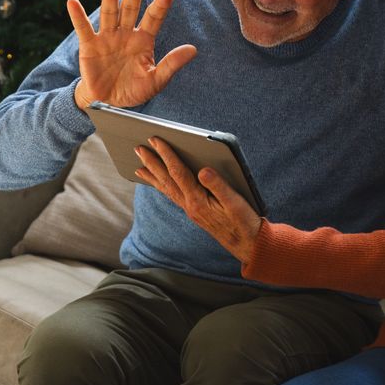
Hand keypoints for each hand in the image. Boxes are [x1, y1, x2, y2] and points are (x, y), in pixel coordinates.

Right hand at [67, 0, 197, 109]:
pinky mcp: (89, 46)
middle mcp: (126, 34)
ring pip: (109, 13)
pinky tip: (72, 1)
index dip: (160, 6)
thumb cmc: (134, 90)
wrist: (109, 103)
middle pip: (130, 9)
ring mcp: (107, 37)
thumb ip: (172, 64)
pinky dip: (77, 15)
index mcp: (144, 40)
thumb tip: (193, 49)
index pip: (153, 19)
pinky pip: (83, 28)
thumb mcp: (156, 80)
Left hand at [134, 137, 261, 261]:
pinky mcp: (194, 212)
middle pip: (166, 180)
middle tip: (138, 149)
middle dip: (152, 163)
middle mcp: (190, 205)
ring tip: (139, 167)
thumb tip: (203, 170)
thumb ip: (218, 185)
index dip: (166, 154)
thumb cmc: (243, 222)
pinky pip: (173, 196)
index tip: (156, 140)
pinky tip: (160, 183)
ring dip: (153, 176)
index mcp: (198, 200)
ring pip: (166, 189)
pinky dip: (162, 187)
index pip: (178, 172)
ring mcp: (190, 210)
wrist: (246, 244)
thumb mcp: (235, 202)